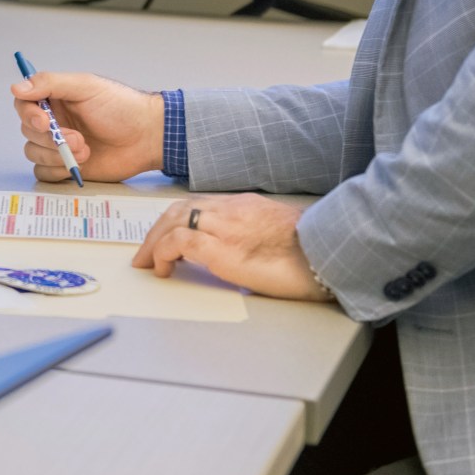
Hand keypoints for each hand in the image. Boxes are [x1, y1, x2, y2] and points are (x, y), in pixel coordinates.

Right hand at [9, 72, 164, 182]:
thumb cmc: (122, 107)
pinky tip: (78, 165)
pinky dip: (56, 171)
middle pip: (27, 131)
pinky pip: (43, 173)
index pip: (24, 104)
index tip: (44, 122)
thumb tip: (16, 86)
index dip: (28, 114)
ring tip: (85, 151)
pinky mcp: (65, 167)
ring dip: (56, 155)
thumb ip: (50, 83)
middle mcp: (53, 121)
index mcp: (55, 99)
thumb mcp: (86, 86)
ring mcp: (58, 146)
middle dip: (51, 139)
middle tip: (78, 139)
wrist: (147, 138)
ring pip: (33, 152)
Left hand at [132, 194, 335, 301]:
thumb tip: (241, 258)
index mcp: (244, 205)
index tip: (165, 237)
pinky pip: (179, 243)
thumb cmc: (312, 253)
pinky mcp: (222, 248)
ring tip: (148, 263)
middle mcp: (231, 210)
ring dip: (154, 242)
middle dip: (156, 230)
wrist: (329, 255)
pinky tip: (163, 269)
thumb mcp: (275, 237)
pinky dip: (164, 253)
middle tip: (145, 253)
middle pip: (179, 209)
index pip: (198, 205)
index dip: (175, 220)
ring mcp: (225, 227)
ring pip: (173, 221)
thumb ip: (253, 239)